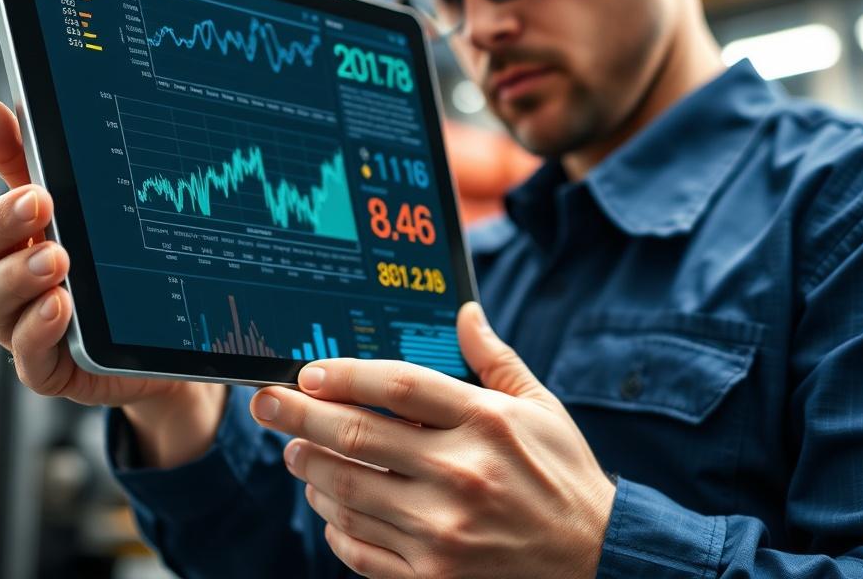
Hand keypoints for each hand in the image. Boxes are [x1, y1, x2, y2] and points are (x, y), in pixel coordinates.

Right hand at [0, 98, 224, 467]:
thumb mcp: (80, 210)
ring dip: (22, 279)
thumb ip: (33, 164)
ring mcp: (28, 327)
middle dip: (7, 230)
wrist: (160, 337)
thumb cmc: (109, 270)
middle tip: (44, 209)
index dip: (0, 204)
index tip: (36, 189)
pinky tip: (61, 308)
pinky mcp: (51, 367)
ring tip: (57, 260)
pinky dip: (38, 330)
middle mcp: (12, 285)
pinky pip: (29, 356)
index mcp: (15, 245)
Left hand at [248, 302, 615, 578]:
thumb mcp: (542, 410)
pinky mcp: (433, 578)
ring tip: (293, 451)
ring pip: (348, 492)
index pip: (398, 386)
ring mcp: (444, 532)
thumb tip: (465, 311)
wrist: (595, 563)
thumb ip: (496, 360)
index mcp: (488, 423)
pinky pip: (360, 549)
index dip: (345, 373)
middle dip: (299, 415)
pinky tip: (326, 503)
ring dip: (309, 467)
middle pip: (357, 435)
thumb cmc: (564, 477)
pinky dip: (333, 524)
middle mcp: (462, 475)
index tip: (309, 372)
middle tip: (266, 404)